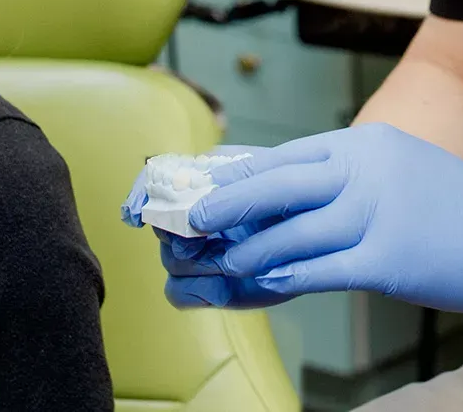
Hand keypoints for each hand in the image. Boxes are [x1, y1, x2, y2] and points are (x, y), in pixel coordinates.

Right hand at [122, 146, 289, 307]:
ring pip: (170, 261)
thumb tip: (189, 182)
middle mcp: (195, 219)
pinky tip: (218, 289)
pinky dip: (193, 292)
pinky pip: (177, 292)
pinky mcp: (208, 289)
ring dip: (196, 264)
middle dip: (178, 234)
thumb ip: (231, 170)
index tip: (135, 213)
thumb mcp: (270, 175)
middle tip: (205, 240)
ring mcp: (200, 256)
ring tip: (229, 264)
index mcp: (203, 183)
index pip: (156, 182)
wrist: (327, 238)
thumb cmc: (299, 196)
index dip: (142, 194)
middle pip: (160, 226)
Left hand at [180, 124, 462, 327]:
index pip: (283, 156)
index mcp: (363, 144)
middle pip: (274, 184)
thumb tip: (275, 190)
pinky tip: (256, 285)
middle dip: (224, 206)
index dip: (235, 177)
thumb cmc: (455, 210)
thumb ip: (341, 177)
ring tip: (216, 267)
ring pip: (289, 231)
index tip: (199, 191)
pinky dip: (280, 277)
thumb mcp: (396, 169)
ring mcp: (377, 213)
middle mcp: (365, 170)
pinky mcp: (388, 259)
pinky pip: (317, 269)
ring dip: (244, 252)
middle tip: (188, 223)